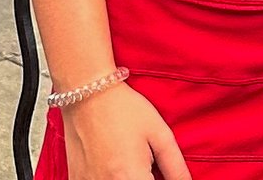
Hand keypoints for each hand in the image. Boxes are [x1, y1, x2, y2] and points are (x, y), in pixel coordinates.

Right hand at [62, 82, 190, 179]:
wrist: (87, 92)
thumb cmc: (124, 109)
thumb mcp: (158, 133)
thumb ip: (175, 166)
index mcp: (131, 177)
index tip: (156, 172)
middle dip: (143, 178)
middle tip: (143, 163)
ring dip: (125, 178)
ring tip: (127, 160)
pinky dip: (107, 178)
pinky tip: (111, 163)